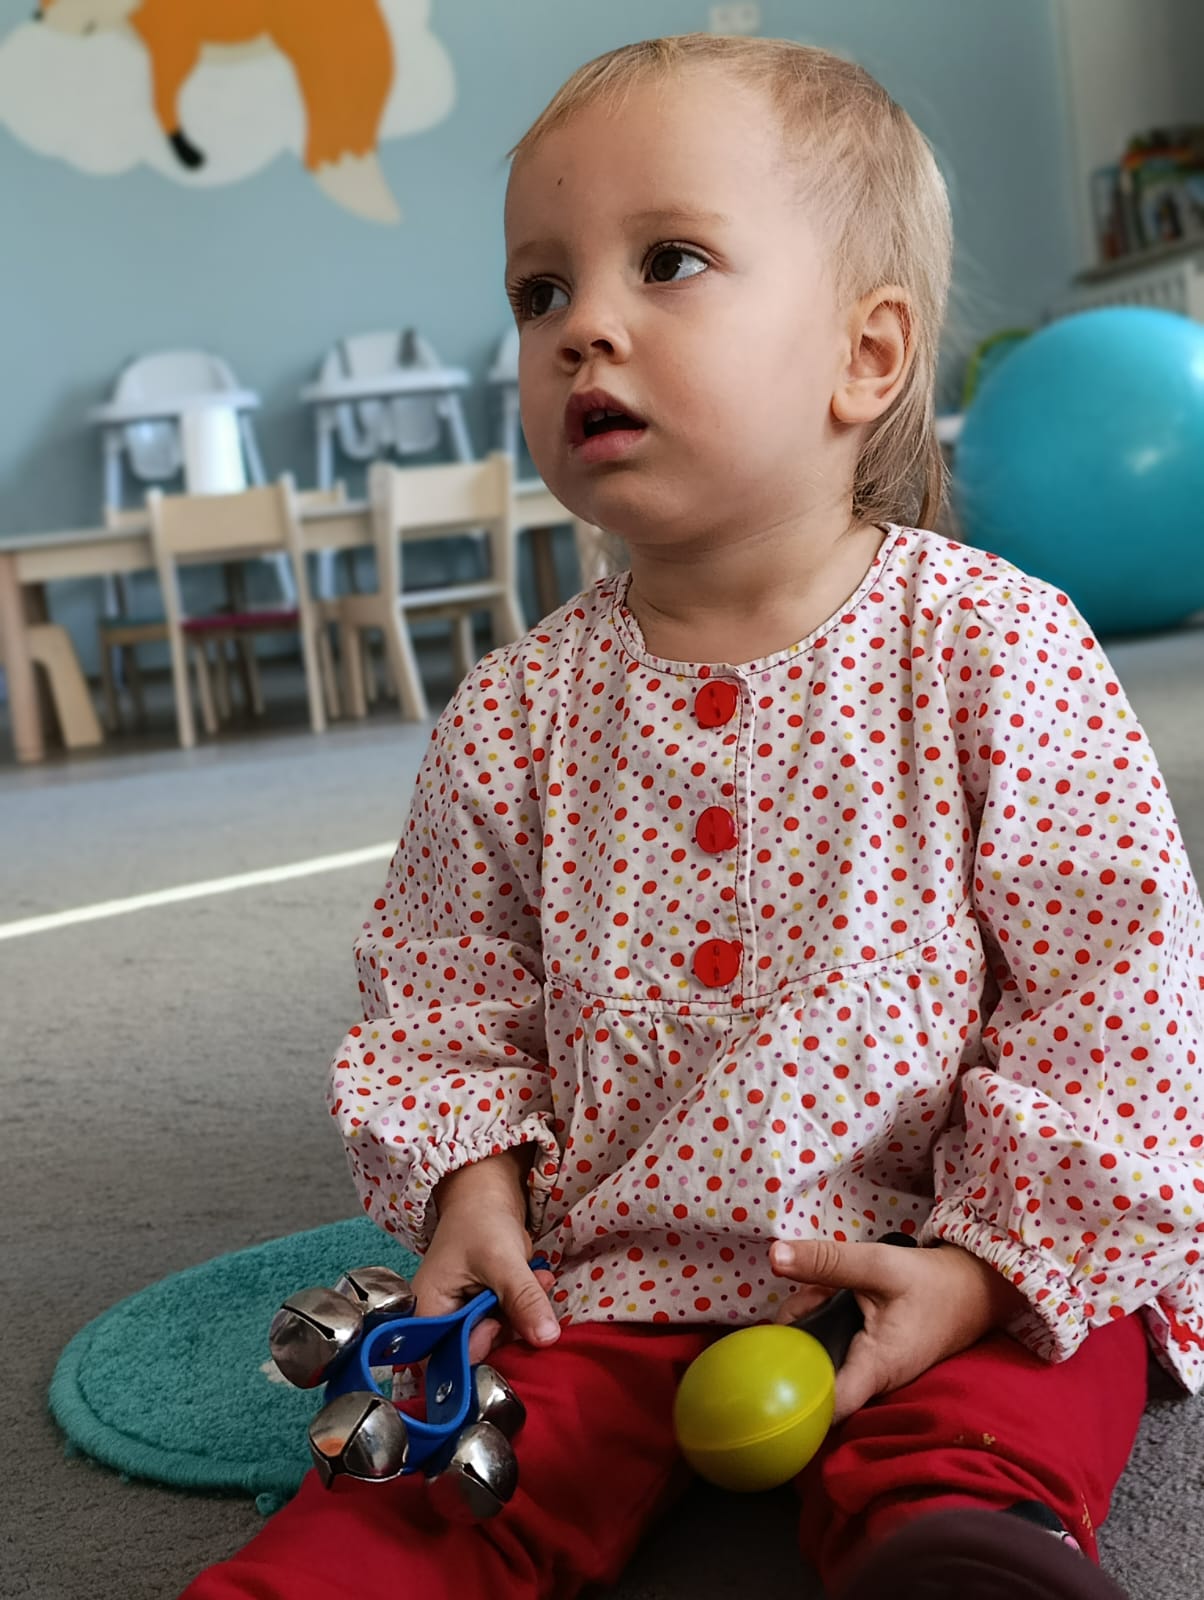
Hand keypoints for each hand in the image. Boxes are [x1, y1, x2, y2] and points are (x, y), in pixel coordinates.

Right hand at [414, 1148, 558, 1363]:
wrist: (488, 1193)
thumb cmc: (480, 1220)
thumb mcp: (502, 1260)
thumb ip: (522, 1300)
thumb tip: (546, 1338)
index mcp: (426, 1311)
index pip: (443, 1359)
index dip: (474, 1353)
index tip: (499, 1327)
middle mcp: (440, 1319)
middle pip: (473, 1351)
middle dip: (507, 1330)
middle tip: (530, 1303)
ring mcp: (464, 1314)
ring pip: (496, 1337)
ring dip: (522, 1316)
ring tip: (537, 1283)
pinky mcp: (484, 1308)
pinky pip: (507, 1322)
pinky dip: (524, 1307)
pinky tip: (537, 1281)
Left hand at [769, 1237, 1026, 1424]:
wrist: (972, 1289)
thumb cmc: (931, 1282)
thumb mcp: (879, 1264)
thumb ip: (827, 1261)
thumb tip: (775, 1256)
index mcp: (876, 1367)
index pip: (828, 1406)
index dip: (796, 1397)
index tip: (769, 1372)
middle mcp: (871, 1380)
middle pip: (812, 1371)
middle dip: (796, 1335)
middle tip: (807, 1297)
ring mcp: (869, 1372)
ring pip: (819, 1353)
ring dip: (809, 1320)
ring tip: (821, 1288)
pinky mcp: (868, 1358)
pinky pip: (833, 1344)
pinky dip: (824, 1319)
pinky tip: (828, 1294)